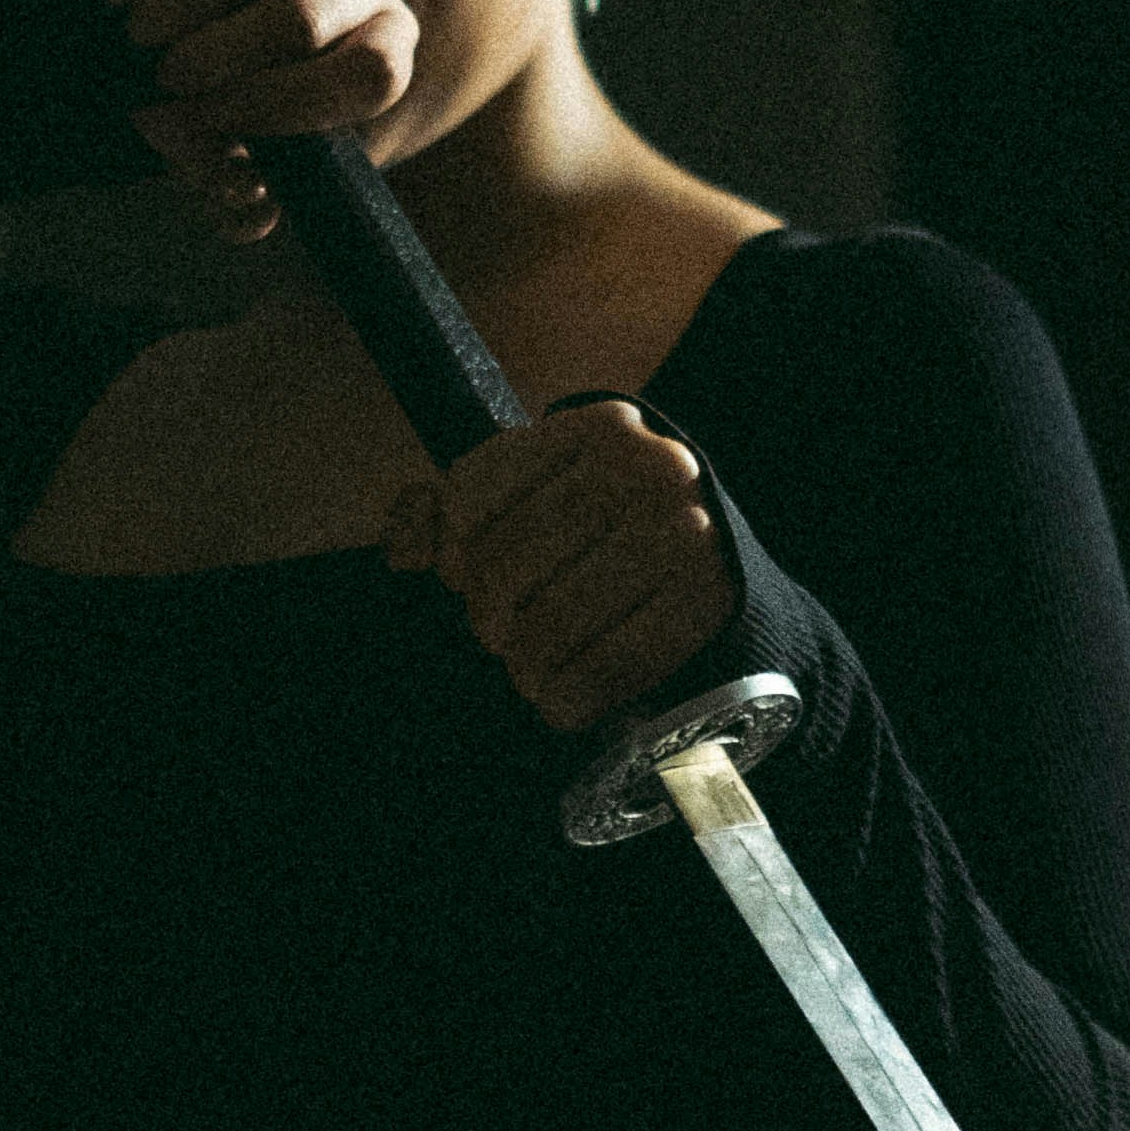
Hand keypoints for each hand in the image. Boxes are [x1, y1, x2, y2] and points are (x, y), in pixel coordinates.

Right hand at [114, 0, 417, 238]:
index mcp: (387, 45)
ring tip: (136, 32)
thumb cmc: (225, 84)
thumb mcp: (234, 154)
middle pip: (302, 18)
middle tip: (158, 77)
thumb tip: (245, 202)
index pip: (368, 75)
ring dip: (179, 1)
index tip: (205, 122)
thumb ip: (238, 193)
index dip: (280, 104)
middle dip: (215, 58)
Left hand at [383, 406, 737, 733]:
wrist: (728, 571)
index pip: (475, 489)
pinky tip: (561, 702)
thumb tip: (402, 547)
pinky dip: (569, 698)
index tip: (461, 579)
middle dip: (487, 615)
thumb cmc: (615, 534)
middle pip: (510, 559)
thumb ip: (463, 512)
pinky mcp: (707, 600)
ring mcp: (683, 533)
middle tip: (496, 636)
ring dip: (526, 665)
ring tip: (528, 672)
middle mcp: (646, 468)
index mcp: (596, 428)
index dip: (450, 549)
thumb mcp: (550, 496)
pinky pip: (609, 665)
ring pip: (554, 619)